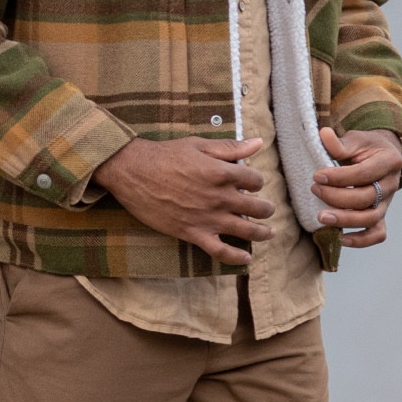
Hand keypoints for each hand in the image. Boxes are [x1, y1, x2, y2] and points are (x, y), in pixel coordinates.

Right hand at [92, 136, 273, 264]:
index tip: (251, 183)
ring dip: (262, 232)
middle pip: (257, 207)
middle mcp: (219, 197)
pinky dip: (236, 256)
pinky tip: (246, 258)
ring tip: (268, 232)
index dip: (256, 181)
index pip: (255, 180)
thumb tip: (258, 143)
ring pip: (245, 230)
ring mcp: (207, 218)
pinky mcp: (193, 233)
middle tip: (267, 210)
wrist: (133, 171)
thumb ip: (230, 148)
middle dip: (266, 208)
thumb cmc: (164, 155)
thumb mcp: (199, 145)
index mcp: (222, 172)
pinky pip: (220, 250)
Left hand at [312, 127, 401, 248]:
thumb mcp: (355, 140)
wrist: (381, 156)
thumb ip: (340, 143)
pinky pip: (377, 234)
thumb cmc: (365, 148)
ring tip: (321, 217)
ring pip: (371, 218)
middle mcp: (392, 185)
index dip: (339, 177)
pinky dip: (361, 240)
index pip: (364, 173)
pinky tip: (341, 239)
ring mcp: (387, 203)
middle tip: (314, 190)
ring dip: (345, 220)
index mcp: (389, 161)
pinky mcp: (381, 216)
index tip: (317, 176)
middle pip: (366, 198)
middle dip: (337, 197)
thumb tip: (324, 135)